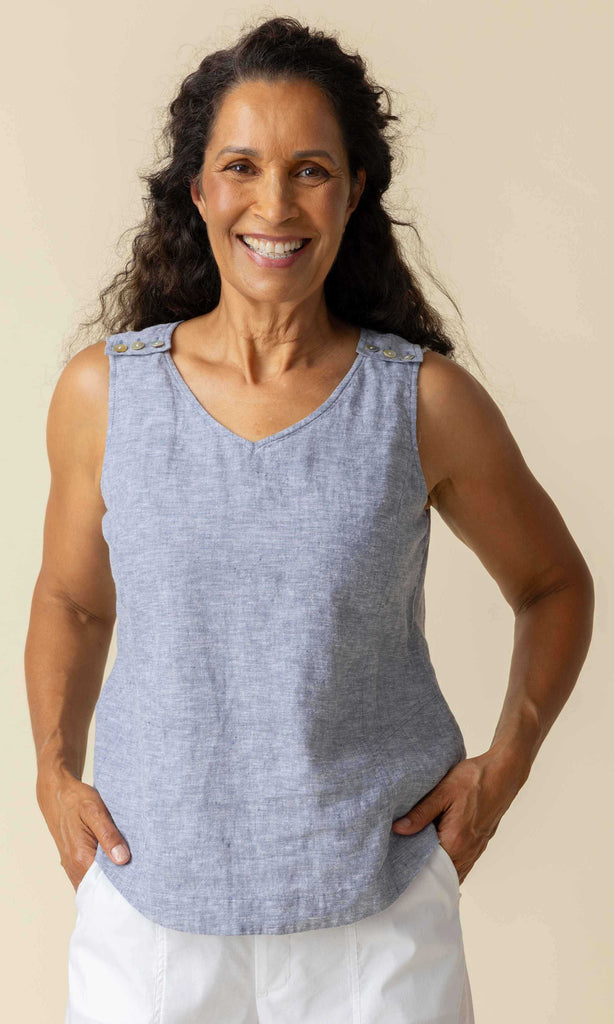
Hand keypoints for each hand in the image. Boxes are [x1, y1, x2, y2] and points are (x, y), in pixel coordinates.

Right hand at [36, 768, 130, 891]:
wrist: (56, 794)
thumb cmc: (76, 800)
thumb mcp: (95, 810)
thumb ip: (108, 835)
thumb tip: (123, 859)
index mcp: (80, 857)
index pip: (105, 884)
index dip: (124, 884)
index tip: (141, 879)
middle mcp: (74, 867)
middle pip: (101, 887)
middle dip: (120, 884)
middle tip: (141, 876)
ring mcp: (72, 867)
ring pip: (94, 883)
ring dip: (111, 880)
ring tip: (132, 870)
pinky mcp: (73, 863)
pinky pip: (89, 877)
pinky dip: (102, 875)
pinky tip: (116, 865)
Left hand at [391, 749, 529, 883]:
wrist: (503, 772)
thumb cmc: (473, 779)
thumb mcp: (442, 791)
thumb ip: (420, 814)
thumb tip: (398, 829)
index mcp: (456, 840)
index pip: (430, 868)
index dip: (414, 868)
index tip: (400, 864)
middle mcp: (468, 851)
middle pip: (442, 875)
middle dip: (425, 873)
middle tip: (407, 865)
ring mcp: (476, 849)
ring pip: (455, 873)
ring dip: (439, 871)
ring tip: (420, 862)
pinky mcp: (481, 843)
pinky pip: (464, 865)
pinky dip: (451, 866)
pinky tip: (440, 856)